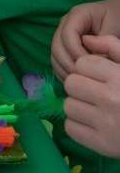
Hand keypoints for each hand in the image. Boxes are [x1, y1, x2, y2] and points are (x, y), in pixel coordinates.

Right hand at [52, 0, 119, 79]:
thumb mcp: (114, 26)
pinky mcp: (64, 46)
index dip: (76, 53)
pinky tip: (78, 80)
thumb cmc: (116, 18)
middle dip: (69, 64)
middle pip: (56, 46)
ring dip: (65, 70)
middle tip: (86, 78)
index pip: (67, 35)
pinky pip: (57, 61)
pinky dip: (64, 72)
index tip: (92, 67)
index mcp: (77, 15)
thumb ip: (105, 43)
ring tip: (82, 82)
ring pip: (54, 55)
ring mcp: (62, 35)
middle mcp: (65, 24)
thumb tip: (95, 63)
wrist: (116, 14)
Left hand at [63, 34, 119, 157]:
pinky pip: (70, 128)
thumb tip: (85, 39)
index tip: (97, 78)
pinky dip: (77, 126)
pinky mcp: (101, 144)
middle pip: (70, 83)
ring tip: (93, 110)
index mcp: (118, 77)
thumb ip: (111, 46)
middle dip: (79, 87)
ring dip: (77, 107)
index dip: (86, 70)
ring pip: (68, 106)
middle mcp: (110, 99)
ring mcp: (105, 123)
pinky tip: (92, 125)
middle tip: (92, 94)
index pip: (81, 64)